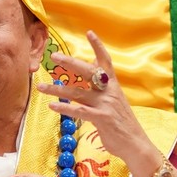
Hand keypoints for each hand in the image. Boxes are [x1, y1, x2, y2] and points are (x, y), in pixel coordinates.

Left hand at [36, 30, 160, 176]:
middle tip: (54, 56)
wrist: (136, 144)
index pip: (105, 61)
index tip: (89, 32)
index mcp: (113, 85)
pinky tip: (51, 106)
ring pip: (77, 93)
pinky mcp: (102, 119)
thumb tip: (93, 69)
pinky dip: (64, 108)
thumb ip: (103, 86)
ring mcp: (106, 104)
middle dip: (70, 63)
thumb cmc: (122, 122)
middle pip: (88, 72)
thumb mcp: (115, 100)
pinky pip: (80, 111)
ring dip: (57, 90)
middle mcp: (110, 91)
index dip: (98, 46)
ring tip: (41, 88)